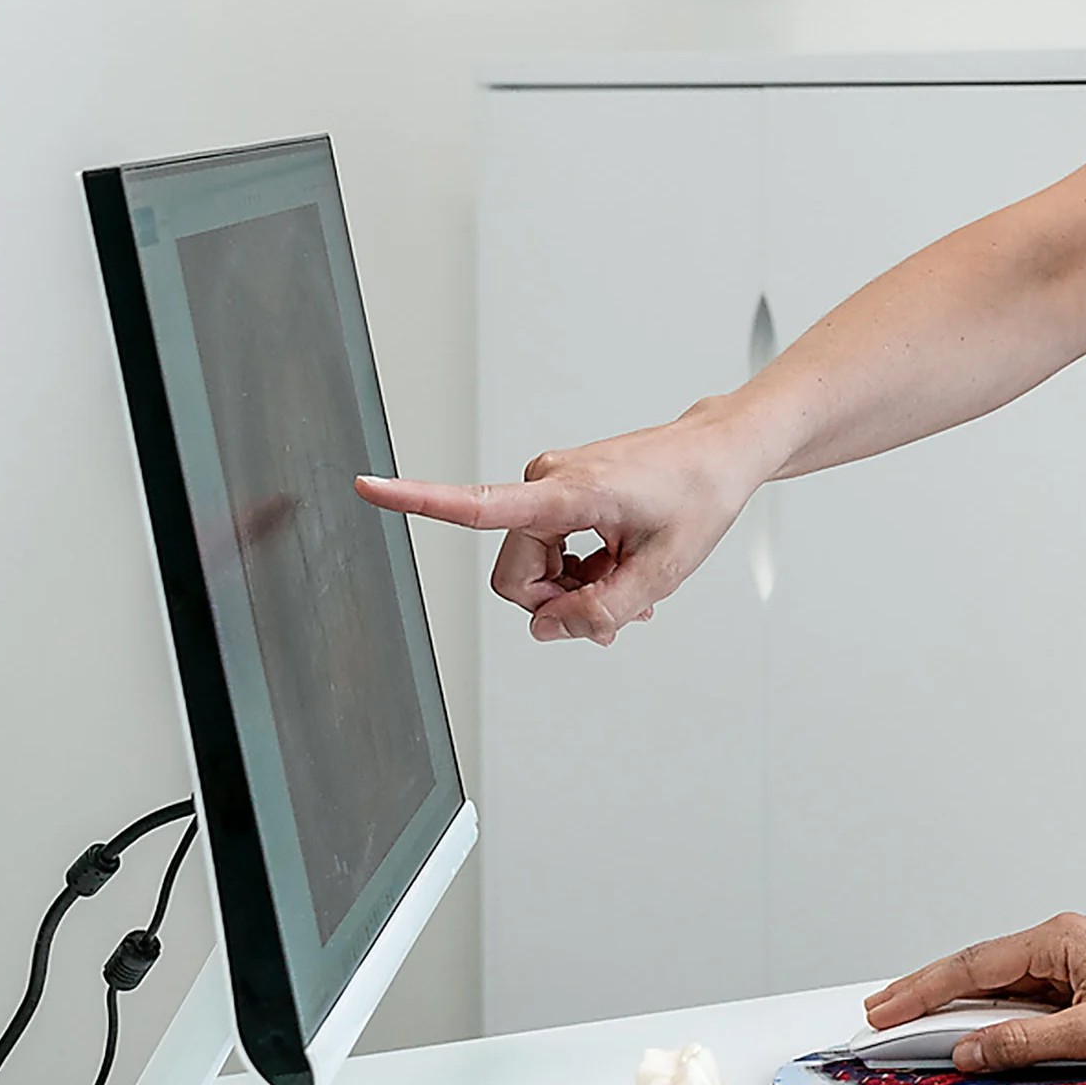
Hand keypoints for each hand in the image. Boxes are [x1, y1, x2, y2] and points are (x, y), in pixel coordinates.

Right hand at [355, 402, 770, 645]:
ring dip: (574, 588)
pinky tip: (617, 570)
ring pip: (532, 569)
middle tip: (616, 607)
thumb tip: (544, 630)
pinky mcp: (559, 492)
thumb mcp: (663, 572)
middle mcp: (545, 482)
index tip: (367, 488)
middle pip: (515, 577)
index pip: (477, 506)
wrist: (718, 454)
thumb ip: (601, 611)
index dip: (417, 502)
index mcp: (566, 494)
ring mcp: (550, 485)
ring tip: (627, 582)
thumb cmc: (698, 495)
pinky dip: (579, 571)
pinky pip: (547, 550)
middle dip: (557, 602)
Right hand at [864, 913, 1085, 1072]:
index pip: (972, 966)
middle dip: (924, 992)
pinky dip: (985, 1012)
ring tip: (908, 1021)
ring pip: (994, 982)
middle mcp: (1060, 943)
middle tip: (879, 1014)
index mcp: (1059, 939)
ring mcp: (1069, 963)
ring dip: (953, 1003)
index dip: (922, 992)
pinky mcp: (1078, 985)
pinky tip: (965, 1028)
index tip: (885, 1011)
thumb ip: (1023, 1042)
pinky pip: (1017, 997)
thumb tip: (969, 1049)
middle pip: (975, 968)